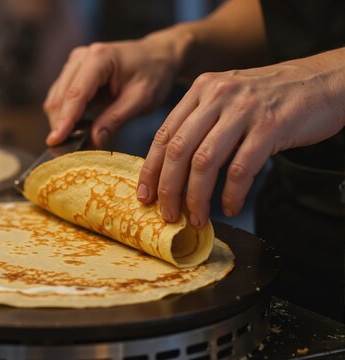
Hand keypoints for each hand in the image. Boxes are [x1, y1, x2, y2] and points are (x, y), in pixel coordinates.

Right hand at [43, 33, 183, 147]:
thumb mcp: (141, 99)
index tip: (55, 141)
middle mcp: (81, 57)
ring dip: (61, 120)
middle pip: (60, 97)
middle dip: (61, 124)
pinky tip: (78, 127)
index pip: (75, 94)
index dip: (64, 120)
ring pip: (56, 98)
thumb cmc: (153, 75)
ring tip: (75, 139)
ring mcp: (75, 63)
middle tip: (69, 148)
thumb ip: (116, 119)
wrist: (157, 57)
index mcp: (99, 59)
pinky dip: (65, 114)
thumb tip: (94, 140)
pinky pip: (61, 97)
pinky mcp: (73, 72)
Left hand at [137, 49, 344, 227]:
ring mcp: (244, 110)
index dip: (151, 169)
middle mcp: (218, 95)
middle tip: (168, 214)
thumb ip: (200, 123)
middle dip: (169, 188)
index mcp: (202, 89)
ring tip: (197, 218)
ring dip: (197, 197)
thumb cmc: (271, 97)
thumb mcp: (228, 98)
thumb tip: (171, 169)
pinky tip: (230, 207)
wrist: (324, 81)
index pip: (164, 134)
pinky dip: (232, 194)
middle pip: (178, 150)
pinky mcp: (271, 127)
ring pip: (205, 162)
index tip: (144, 195)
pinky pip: (241, 169)